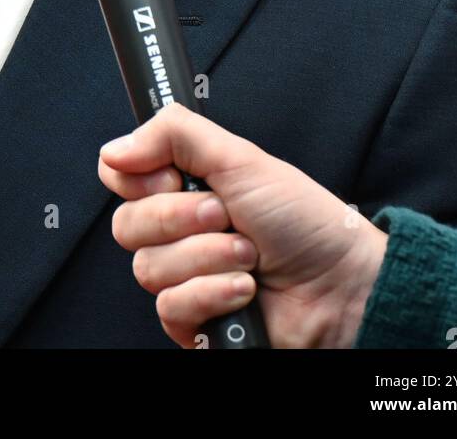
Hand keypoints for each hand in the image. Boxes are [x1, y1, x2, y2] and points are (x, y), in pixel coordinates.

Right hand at [98, 102, 387, 348]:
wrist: (341, 286)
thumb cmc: (304, 221)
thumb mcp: (239, 158)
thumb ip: (174, 135)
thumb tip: (114, 148)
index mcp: (183, 186)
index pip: (119, 176)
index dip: (137, 178)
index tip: (173, 178)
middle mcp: (178, 230)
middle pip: (126, 225)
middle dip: (181, 220)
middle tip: (225, 215)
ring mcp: (185, 277)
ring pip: (148, 268)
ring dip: (208, 258)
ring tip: (249, 256)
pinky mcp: (195, 321)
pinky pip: (170, 308)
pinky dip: (213, 294)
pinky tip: (244, 290)